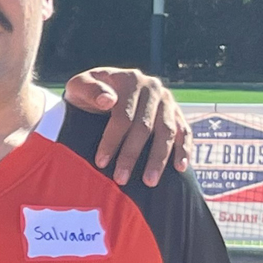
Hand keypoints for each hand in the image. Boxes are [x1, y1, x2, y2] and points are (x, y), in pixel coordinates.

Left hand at [63, 68, 190, 186]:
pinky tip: (180, 168)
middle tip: (120, 179)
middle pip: (145, 126)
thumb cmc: (86, 93)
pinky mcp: (176, 112)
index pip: (123, 116)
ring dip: (159, 158)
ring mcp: (167, 100)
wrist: (102, 90)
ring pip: (167, 132)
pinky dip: (184, 150)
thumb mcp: (79, 86)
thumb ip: (89, 89)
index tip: (101, 162)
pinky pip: (184, 132)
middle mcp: (153, 88)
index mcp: (130, 80)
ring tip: (149, 181)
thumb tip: (108, 100)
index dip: (112, 140)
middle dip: (132, 155)